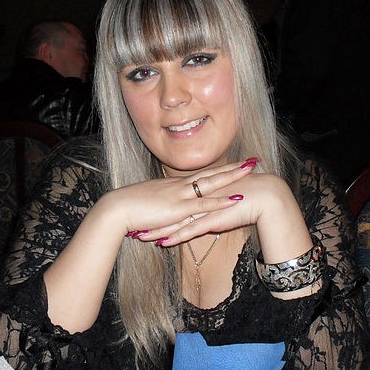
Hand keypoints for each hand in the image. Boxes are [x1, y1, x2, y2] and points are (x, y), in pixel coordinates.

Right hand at [96, 159, 256, 238]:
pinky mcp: (178, 208)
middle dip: (233, 168)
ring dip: (232, 177)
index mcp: (174, 184)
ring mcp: (180, 195)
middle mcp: (180, 185)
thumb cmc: (130, 207)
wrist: (117, 208)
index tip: (235, 164)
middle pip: (211, 173)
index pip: (202, 174)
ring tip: (250, 170)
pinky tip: (236, 199)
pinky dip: (221, 201)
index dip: (220, 169)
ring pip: (212, 183)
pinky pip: (204, 204)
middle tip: (252, 160)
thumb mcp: (150, 202)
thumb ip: (163, 203)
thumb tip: (169, 208)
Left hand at [138, 169, 308, 253]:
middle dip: (151, 217)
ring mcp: (204, 208)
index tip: (144, 210)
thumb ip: (214, 202)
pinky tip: (162, 242)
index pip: (175, 199)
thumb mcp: (225, 198)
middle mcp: (199, 198)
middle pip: (170, 209)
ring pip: (175, 220)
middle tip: (134, 222)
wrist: (265, 196)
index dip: (159, 205)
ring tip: (140, 236)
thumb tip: (207, 207)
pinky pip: (190, 230)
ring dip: (157, 229)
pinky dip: (175, 236)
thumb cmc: (249, 196)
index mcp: (201, 191)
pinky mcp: (212, 219)